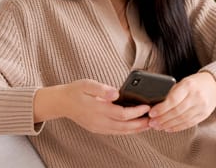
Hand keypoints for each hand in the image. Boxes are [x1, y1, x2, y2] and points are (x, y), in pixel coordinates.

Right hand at [34, 79, 150, 134]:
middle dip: (140, 124)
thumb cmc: (75, 91)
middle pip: (124, 126)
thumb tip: (116, 93)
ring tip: (148, 125)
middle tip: (153, 120)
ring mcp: (98, 127)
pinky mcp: (97, 129)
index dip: (136, 112)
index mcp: (97, 109)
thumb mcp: (86, 84)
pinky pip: (115, 132)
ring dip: (136, 129)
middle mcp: (98, 121)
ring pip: (121, 132)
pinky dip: (127, 131)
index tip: (146, 106)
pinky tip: (134, 127)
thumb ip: (101, 88)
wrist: (61, 103)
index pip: (121, 114)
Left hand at [147, 72, 215, 131]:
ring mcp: (201, 107)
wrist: (214, 85)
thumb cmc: (194, 83)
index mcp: (188, 85)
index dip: (161, 108)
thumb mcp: (183, 82)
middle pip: (177, 111)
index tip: (152, 112)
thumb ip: (172, 93)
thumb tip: (156, 105)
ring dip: (168, 125)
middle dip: (162, 119)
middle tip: (152, 122)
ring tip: (157, 126)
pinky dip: (177, 127)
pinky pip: (188, 124)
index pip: (173, 99)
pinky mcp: (204, 115)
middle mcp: (196, 96)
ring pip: (182, 119)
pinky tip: (168, 128)